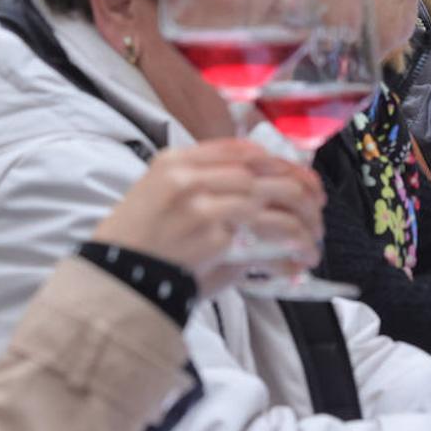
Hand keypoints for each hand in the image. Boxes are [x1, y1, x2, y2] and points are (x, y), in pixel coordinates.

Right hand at [91, 140, 325, 295]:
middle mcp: (189, 178)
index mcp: (175, 161)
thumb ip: (206, 184)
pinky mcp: (211, 240)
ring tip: (312, 240)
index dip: (280, 163)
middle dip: (300, 191)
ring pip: (269, 202)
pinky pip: (263, 239)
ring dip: (300, 223)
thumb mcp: (160, 195)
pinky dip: (288, 249)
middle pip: (262, 173)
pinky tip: (299, 258)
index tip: (303, 178)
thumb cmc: (139, 242)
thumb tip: (262, 190)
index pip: (241, 150)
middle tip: (317, 208)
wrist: (114, 280)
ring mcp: (201, 207)